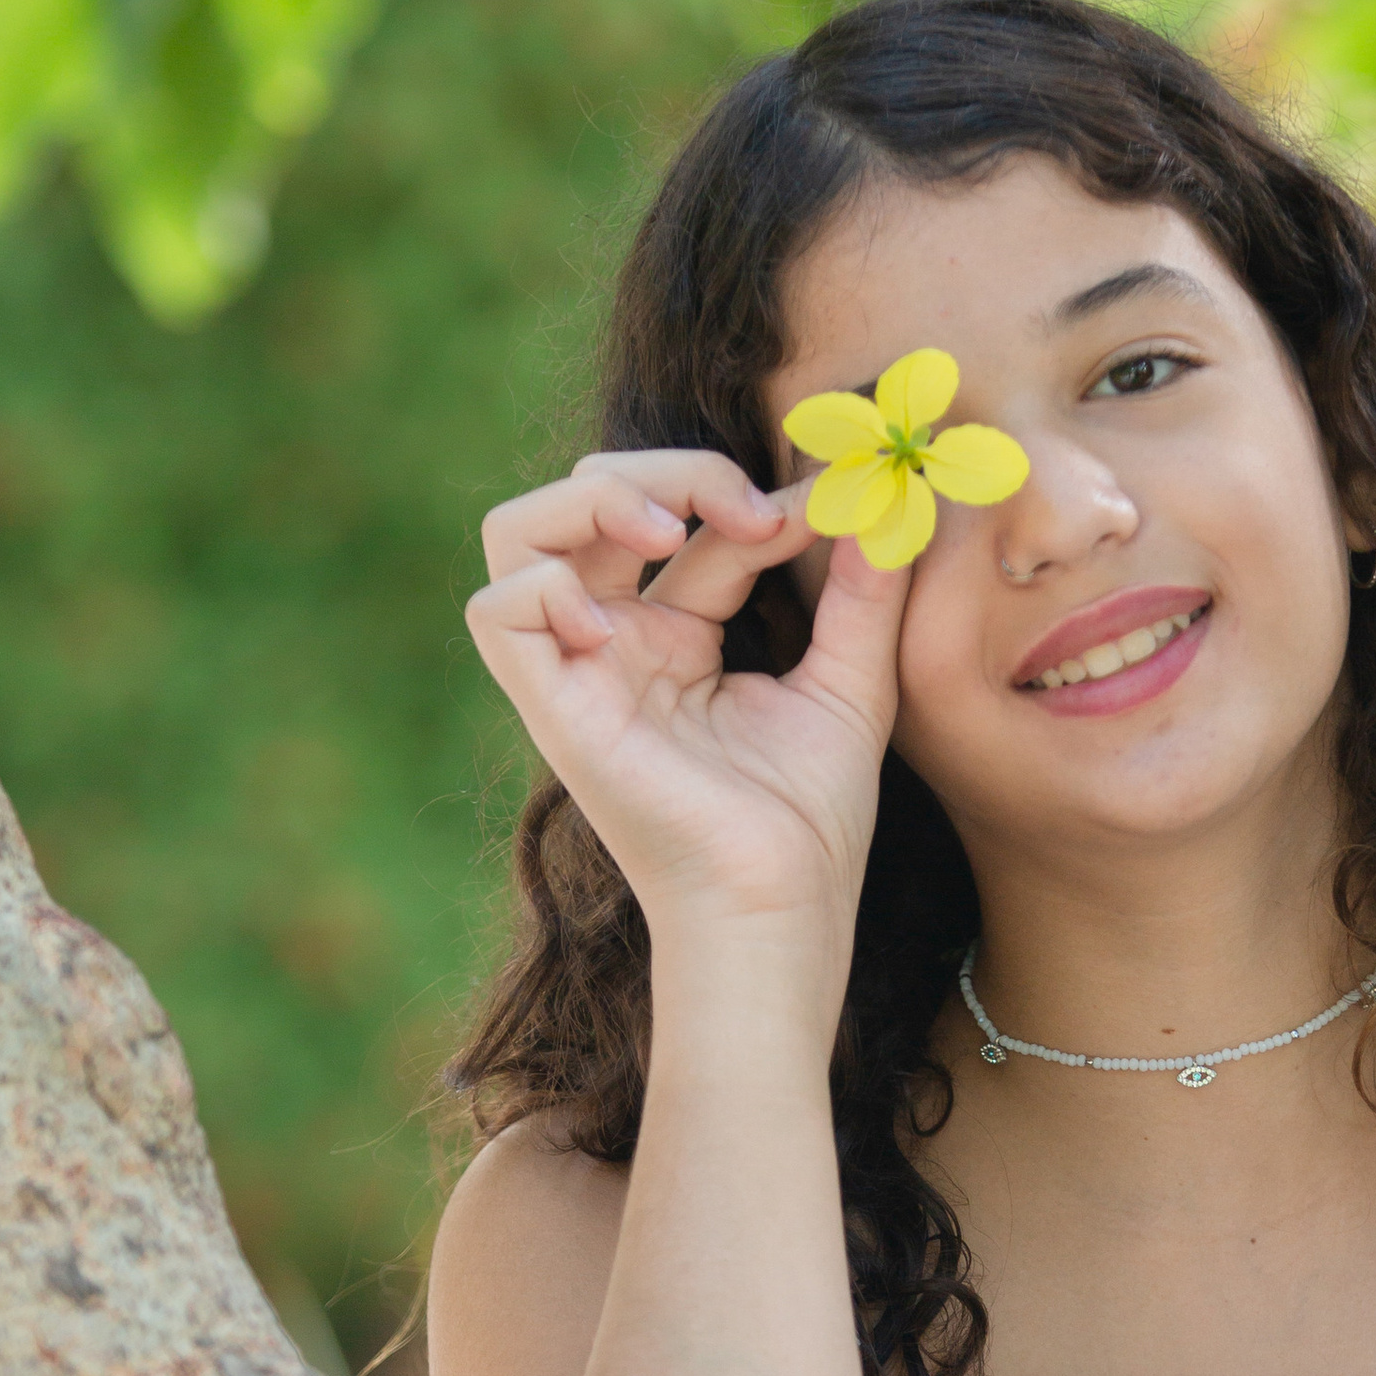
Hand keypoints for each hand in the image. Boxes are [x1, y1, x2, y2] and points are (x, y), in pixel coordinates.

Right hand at [465, 448, 909, 949]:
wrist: (779, 906)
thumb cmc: (812, 824)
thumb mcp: (854, 686)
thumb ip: (865, 595)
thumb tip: (878, 503)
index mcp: (684, 638)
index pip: (694, 524)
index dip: (749, 495)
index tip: (824, 509)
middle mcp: (621, 645)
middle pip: (595, 498)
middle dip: (669, 470)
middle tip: (749, 509)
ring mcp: (580, 672)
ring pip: (521, 532)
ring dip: (589, 498)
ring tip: (667, 526)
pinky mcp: (552, 708)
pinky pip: (497, 609)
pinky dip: (545, 584)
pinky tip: (618, 619)